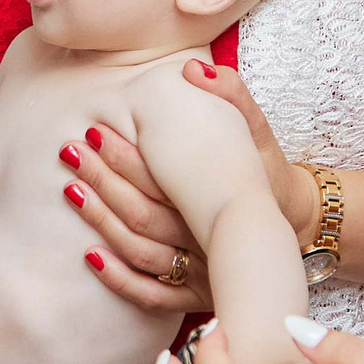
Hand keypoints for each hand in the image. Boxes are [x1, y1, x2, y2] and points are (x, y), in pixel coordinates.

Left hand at [71, 59, 310, 312]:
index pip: (161, 178)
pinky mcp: (199, 295)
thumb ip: (230, 93)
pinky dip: (120, 278)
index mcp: (219, 195)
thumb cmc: (264, 170)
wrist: (293, 225)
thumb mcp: (257, 129)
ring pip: (142, 251)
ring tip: (71, 189)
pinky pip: (152, 295)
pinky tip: (90, 256)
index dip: (124, 155)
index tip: (93, 130)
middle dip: (103, 181)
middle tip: (70, 151)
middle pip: (144, 214)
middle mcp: (208, 236)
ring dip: (102, 222)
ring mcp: (203, 270)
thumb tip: (191, 67)